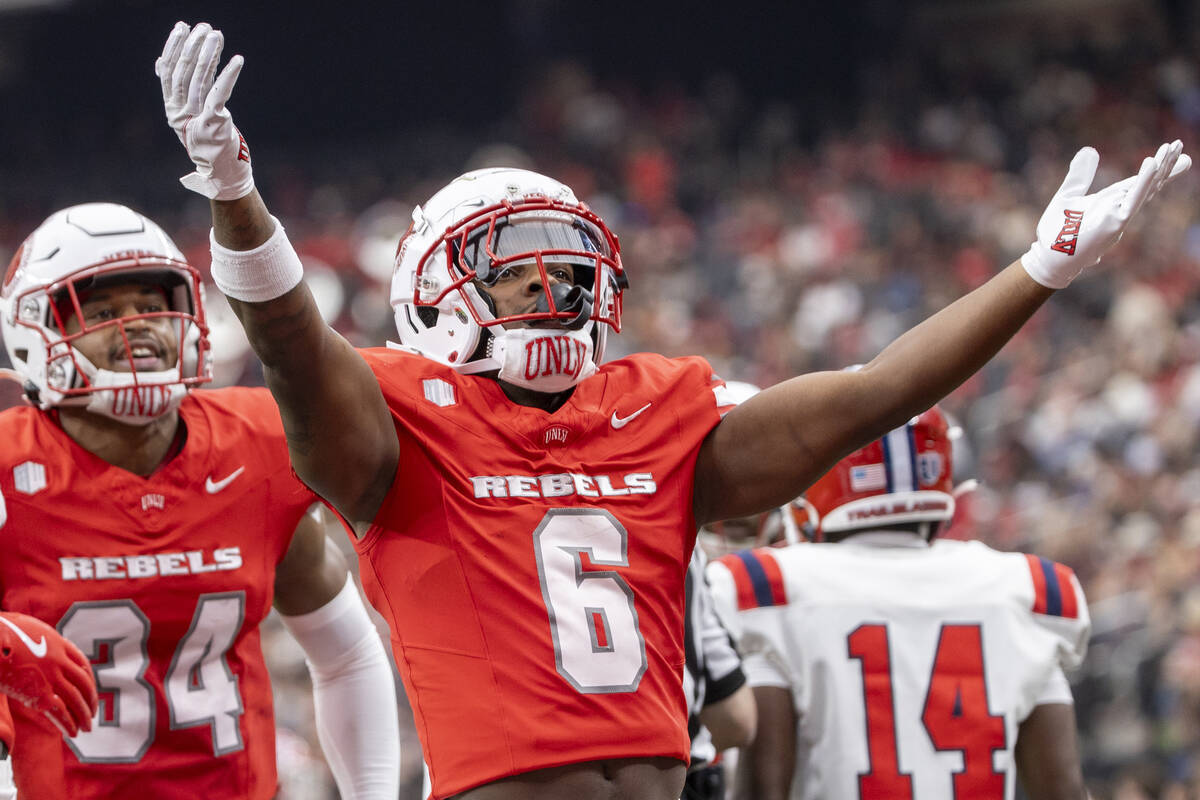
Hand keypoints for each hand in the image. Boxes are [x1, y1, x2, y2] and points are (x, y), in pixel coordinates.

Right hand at [0, 612, 97, 737]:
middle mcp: (60, 661)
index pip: (82, 664)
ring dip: (83, 715)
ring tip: (87, 727)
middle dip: (90, 701)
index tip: (91, 690)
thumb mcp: (28, 629)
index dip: (89, 680)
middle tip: (92, 713)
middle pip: (83, 684)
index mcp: (59, 644)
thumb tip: (36, 642)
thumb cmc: (3, 632)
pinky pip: (60, 711)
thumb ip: (38, 640)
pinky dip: (68, 723)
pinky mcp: (39, 693)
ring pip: (76, 699)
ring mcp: (52, 677)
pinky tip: (72, 732)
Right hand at [156, 21, 254, 200]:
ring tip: (216, 34)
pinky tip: (237, 60)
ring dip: (209, 54)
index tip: (182, 28)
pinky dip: (229, 75)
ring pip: (200, 79)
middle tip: (203, 27)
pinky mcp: (215, 124)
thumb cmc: (209, 145)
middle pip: (184, 72)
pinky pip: (221, 94)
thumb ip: (179, 93)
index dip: (174, 48)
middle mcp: (180, 114)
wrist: (222, 176)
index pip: (169, 72)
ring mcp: (196, 119)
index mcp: (172, 111)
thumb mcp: (189, 118)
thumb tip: (161, 63)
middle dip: (193, 46)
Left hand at [1022, 140, 1189, 288]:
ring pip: (1146, 189)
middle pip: (1148, 184)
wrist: (1048, 259)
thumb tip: (1090, 149)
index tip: (1172, 149)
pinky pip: (1133, 200)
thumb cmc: (1056, 233)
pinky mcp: (1115, 224)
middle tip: (1179, 143)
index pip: (1138, 182)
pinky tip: (1153, 163)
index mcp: (1110, 202)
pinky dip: (1143, 182)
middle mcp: (1119, 209)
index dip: (1155, 166)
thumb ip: (1081, 174)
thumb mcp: (1068, 196)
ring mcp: (1119, 217)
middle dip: (1166, 165)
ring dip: (1161, 168)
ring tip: (1173, 146)